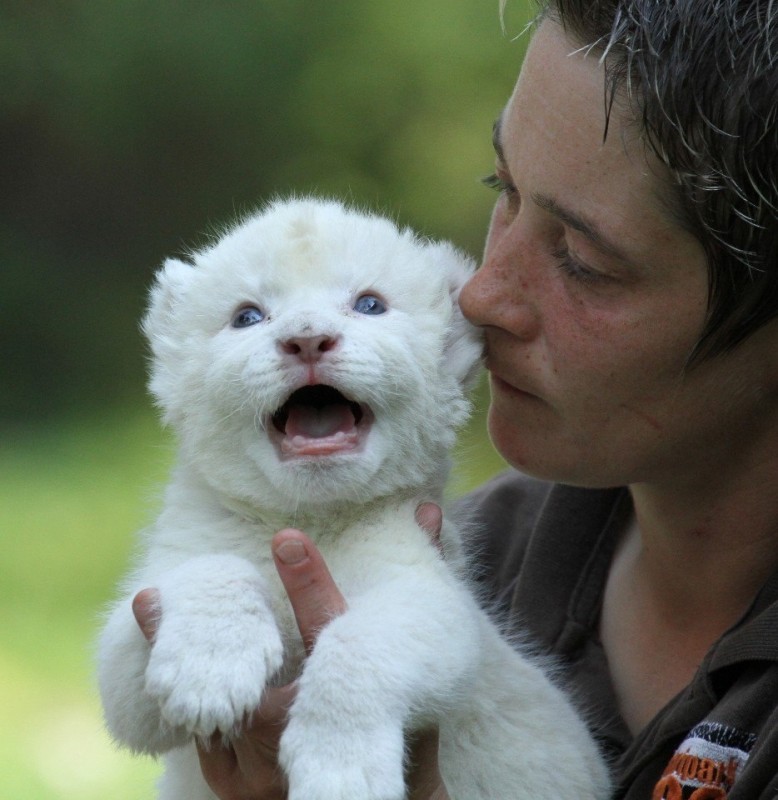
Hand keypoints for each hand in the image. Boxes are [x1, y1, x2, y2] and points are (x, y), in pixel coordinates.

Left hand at [132, 503, 446, 799]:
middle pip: (249, 669)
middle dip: (200, 630)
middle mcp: (308, 724)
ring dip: (179, 663)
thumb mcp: (410, 659)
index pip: (330, 622)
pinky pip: (203, 739)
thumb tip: (427, 510)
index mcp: (350, 685)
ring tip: (147, 613)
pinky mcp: (237, 787)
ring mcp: (267, 765)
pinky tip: (164, 674)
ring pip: (214, 706)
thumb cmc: (399, 724)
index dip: (310, 579)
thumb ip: (419, 578)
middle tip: (150, 594)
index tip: (286, 537)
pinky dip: (186, 705)